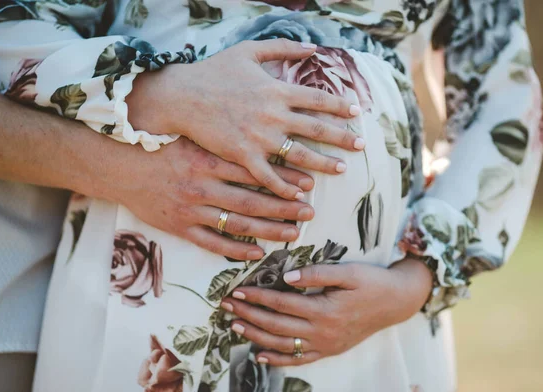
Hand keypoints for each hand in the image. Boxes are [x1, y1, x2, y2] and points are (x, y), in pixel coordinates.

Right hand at [101, 137, 317, 260]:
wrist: (117, 165)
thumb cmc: (158, 145)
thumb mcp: (192, 134)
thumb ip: (223, 134)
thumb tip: (258, 131)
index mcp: (207, 160)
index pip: (255, 172)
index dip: (284, 180)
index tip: (308, 184)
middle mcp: (202, 186)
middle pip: (253, 199)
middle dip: (285, 207)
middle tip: (311, 212)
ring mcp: (191, 210)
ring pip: (238, 223)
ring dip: (269, 230)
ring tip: (294, 233)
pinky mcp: (179, 227)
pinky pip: (212, 243)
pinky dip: (235, 250)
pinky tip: (257, 254)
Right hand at [127, 39, 364, 200]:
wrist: (180, 97)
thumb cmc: (213, 72)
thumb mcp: (247, 51)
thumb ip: (282, 47)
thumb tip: (312, 47)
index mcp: (276, 89)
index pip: (317, 97)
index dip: (338, 105)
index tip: (355, 112)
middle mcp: (273, 115)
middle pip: (316, 128)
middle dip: (342, 137)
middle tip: (361, 145)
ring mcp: (259, 138)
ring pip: (299, 155)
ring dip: (323, 163)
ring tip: (342, 169)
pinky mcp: (242, 156)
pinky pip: (270, 175)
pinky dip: (286, 185)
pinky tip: (301, 193)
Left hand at [220, 258, 431, 364]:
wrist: (397, 302)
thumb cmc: (372, 282)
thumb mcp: (349, 271)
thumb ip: (317, 274)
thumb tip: (286, 277)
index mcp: (325, 310)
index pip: (282, 304)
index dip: (257, 297)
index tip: (237, 289)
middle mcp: (322, 332)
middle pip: (276, 325)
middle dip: (249, 315)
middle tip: (226, 305)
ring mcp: (325, 345)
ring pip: (283, 345)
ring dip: (256, 336)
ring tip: (235, 325)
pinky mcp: (330, 350)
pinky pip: (300, 360)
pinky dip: (278, 360)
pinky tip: (260, 356)